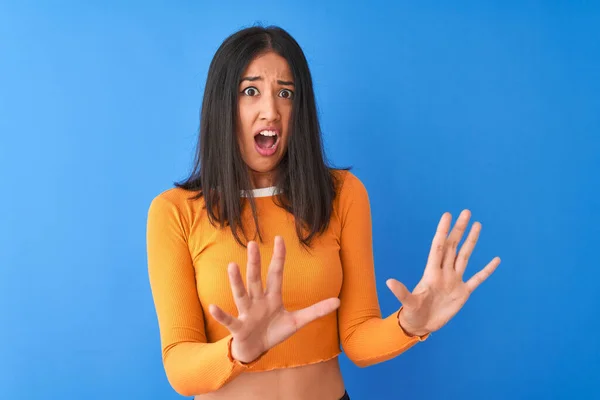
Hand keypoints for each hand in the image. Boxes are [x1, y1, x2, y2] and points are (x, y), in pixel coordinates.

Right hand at [208, 236, 340, 362]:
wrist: (255, 350)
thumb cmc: (273, 332)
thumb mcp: (297, 322)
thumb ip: (316, 311)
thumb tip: (339, 302)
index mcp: (272, 297)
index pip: (276, 274)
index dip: (279, 257)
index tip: (279, 239)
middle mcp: (258, 300)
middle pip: (256, 278)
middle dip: (255, 262)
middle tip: (252, 244)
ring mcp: (247, 312)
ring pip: (241, 294)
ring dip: (236, 281)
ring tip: (232, 265)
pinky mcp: (238, 327)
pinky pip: (229, 320)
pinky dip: (221, 314)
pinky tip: (213, 306)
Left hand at [386, 210, 500, 335]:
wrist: (421, 325)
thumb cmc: (412, 313)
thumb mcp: (408, 302)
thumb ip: (401, 292)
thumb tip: (389, 281)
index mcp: (431, 272)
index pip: (438, 246)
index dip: (442, 231)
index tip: (447, 215)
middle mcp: (444, 272)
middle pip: (453, 246)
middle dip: (459, 229)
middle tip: (466, 212)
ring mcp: (454, 281)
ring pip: (465, 256)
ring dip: (471, 241)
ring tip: (478, 225)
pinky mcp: (463, 292)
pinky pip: (478, 278)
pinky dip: (487, 270)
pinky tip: (496, 259)